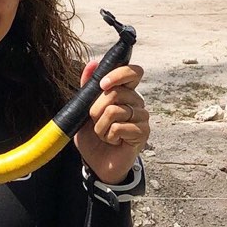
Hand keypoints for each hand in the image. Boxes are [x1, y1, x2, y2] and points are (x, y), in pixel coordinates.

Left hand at [73, 61, 148, 184]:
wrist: (96, 163)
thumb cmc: (92, 136)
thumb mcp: (84, 109)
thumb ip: (87, 86)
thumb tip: (92, 63)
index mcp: (124, 92)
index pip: (133, 72)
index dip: (119, 74)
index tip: (102, 84)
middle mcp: (136, 101)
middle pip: (116, 92)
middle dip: (96, 108)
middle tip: (95, 121)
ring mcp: (141, 117)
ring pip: (115, 111)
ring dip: (100, 126)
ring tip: (103, 134)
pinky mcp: (143, 132)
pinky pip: (119, 127)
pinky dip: (108, 136)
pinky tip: (112, 141)